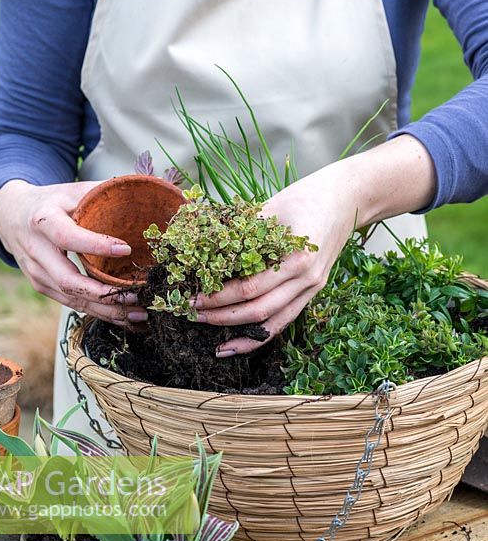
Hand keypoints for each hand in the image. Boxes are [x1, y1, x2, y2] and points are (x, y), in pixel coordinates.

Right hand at [0, 180, 147, 324]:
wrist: (12, 217)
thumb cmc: (50, 202)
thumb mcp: (71, 191)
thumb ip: (102, 192)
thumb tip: (146, 190)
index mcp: (43, 220)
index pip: (67, 236)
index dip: (96, 244)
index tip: (125, 248)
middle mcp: (36, 250)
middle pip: (68, 280)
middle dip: (104, 293)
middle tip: (135, 295)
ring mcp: (36, 273)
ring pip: (73, 299)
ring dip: (107, 310)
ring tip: (139, 313)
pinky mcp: (42, 286)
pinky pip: (72, 304)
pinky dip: (99, 312)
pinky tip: (124, 316)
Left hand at [194, 170, 355, 354]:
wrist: (347, 198)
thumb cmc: (307, 196)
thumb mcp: (271, 208)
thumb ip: (242, 231)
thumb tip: (203, 248)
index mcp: (296, 257)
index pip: (250, 287)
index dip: (219, 295)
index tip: (193, 296)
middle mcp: (307, 278)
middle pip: (258, 309)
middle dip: (222, 315)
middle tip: (192, 314)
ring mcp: (312, 288)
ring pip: (273, 322)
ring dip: (240, 332)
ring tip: (215, 341)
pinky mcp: (312, 291)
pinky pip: (285, 320)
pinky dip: (261, 335)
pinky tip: (240, 344)